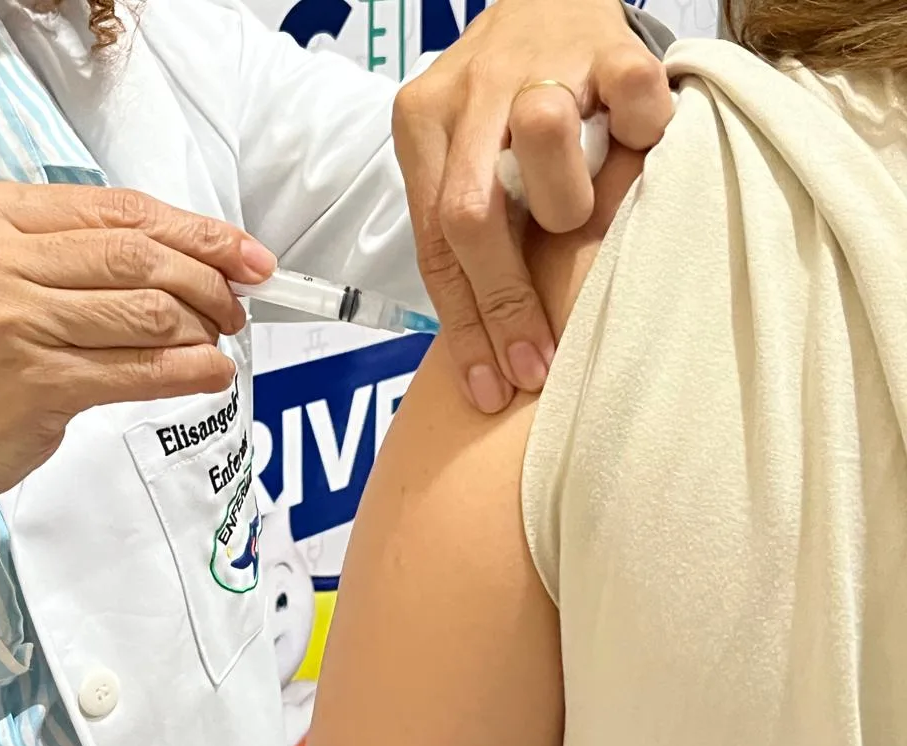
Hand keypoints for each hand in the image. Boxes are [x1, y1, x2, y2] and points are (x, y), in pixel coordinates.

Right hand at [0, 183, 276, 546]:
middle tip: (236, 308)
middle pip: (138, 257)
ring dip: (202, 330)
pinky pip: (140, 370)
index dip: (197, 231)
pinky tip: (211, 375)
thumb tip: (218, 254)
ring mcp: (9, 321)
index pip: (120, 210)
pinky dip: (190, 372)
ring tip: (215, 344)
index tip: (249, 256)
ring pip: (147, 313)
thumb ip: (99, 250)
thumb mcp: (21, 274)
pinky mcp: (35, 382)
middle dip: (208, 281)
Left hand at [393, 0, 672, 412]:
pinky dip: (640, 136)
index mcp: (421, 125)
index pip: (434, 246)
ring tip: (583, 210)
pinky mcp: (607, 41)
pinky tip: (632, 149)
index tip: (489, 388)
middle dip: (505, 304)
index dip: (464, 327)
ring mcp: (537, 61)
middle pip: (472, 215)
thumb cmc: (505, 102)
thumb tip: (488, 348)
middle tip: (536, 367)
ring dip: (570, 203)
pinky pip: (632, 101)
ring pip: (544, 147)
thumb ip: (464, 231)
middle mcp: (468, 92)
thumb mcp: (461, 157)